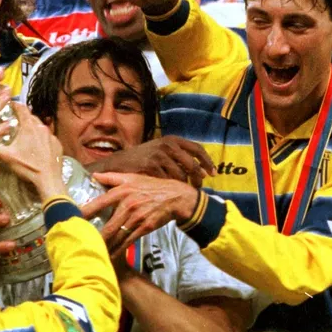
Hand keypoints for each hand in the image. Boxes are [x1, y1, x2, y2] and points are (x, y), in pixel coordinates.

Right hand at [0, 103, 66, 197]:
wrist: (49, 179)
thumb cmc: (28, 166)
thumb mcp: (8, 157)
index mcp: (29, 127)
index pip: (22, 109)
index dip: (15, 105)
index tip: (10, 104)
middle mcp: (42, 127)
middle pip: (31, 117)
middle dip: (23, 117)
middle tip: (15, 121)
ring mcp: (51, 136)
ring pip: (40, 127)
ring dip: (33, 128)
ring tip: (26, 134)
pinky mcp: (58, 144)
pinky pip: (48, 137)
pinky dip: (42, 138)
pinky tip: (38, 146)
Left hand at [81, 172, 199, 258]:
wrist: (175, 197)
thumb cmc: (151, 187)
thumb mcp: (131, 178)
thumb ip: (111, 178)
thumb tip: (93, 175)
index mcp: (122, 191)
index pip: (98, 203)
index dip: (84, 213)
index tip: (71, 220)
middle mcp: (128, 205)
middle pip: (107, 225)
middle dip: (93, 236)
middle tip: (80, 243)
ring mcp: (137, 218)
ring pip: (117, 236)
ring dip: (105, 246)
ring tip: (92, 252)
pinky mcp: (144, 228)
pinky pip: (128, 241)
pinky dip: (118, 250)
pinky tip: (110, 256)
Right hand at [87, 136, 215, 187]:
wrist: (118, 163)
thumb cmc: (142, 160)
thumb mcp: (161, 152)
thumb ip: (179, 157)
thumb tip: (202, 171)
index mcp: (172, 139)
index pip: (197, 149)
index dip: (207, 162)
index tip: (213, 173)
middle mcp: (167, 145)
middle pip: (192, 164)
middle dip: (198, 178)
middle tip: (199, 187)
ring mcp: (159, 155)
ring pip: (181, 175)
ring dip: (184, 185)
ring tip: (183, 191)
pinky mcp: (151, 166)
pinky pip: (168, 181)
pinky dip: (170, 187)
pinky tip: (168, 192)